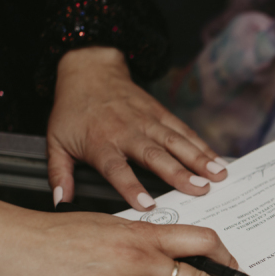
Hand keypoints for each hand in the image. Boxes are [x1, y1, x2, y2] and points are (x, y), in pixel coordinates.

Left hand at [48, 47, 229, 211]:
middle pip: (155, 155)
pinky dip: (203, 146)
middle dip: (179, 173)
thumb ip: (59, 174)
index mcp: (101, 143)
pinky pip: (185, 132)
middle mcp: (128, 132)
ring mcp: (148, 122)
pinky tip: (219, 160)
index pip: (117, 168)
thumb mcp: (55, 141)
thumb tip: (61, 202)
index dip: (132, 187)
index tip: (148, 204)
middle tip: (200, 189)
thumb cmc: (73, 111)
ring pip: (176, 142)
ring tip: (218, 176)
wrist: (90, 71)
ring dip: (199, 159)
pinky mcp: (162, 114)